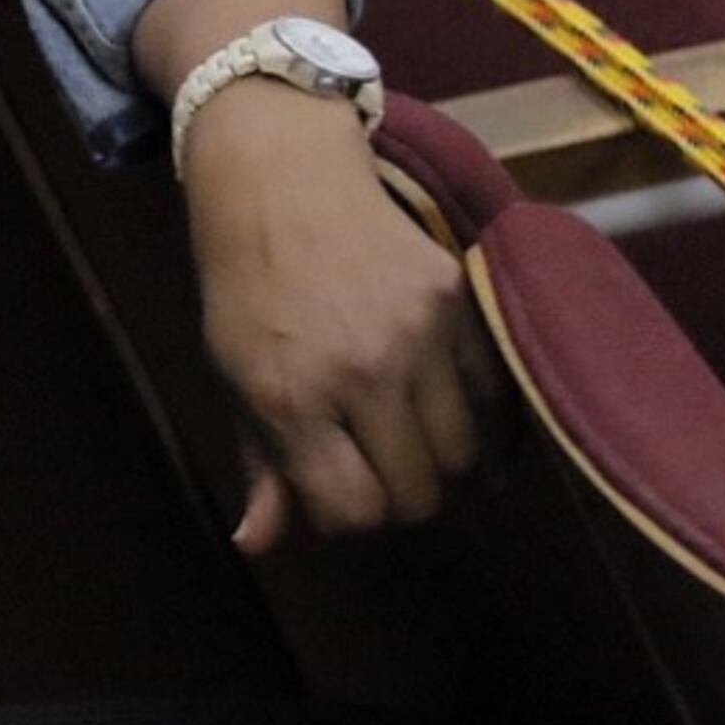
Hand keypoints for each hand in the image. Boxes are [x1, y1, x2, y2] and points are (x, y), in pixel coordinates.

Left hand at [181, 81, 502, 549]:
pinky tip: (458, 414)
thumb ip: (260, 461)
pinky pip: (494, 398)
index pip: (353, 510)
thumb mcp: (230, 372)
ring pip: (464, 455)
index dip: (349, 515)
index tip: (340, 490)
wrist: (281, 180)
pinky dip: (484, 422)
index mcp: (290, 398)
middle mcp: (359, 372)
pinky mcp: (457, 303)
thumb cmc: (246, 284)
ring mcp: (416, 336)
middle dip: (399, 497)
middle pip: (417, 493)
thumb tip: (259, 545)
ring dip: (444, 463)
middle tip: (382, 468)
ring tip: (416, 440)